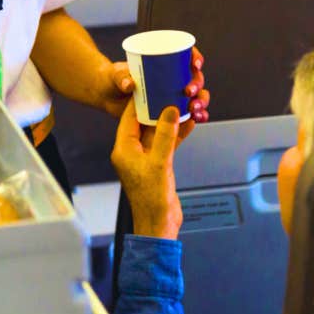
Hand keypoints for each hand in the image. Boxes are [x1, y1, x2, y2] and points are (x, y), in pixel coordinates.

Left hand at [97, 46, 209, 121]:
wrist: (108, 96)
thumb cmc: (112, 79)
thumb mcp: (115, 75)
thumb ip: (121, 78)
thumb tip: (129, 84)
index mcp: (162, 62)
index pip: (185, 54)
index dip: (195, 57)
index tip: (195, 65)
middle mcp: (172, 77)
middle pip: (194, 76)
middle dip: (197, 84)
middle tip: (189, 91)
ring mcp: (172, 94)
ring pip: (196, 95)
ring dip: (200, 101)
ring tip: (194, 109)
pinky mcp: (170, 111)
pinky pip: (189, 112)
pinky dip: (197, 115)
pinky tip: (199, 119)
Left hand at [111, 99, 182, 239]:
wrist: (160, 226)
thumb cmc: (152, 202)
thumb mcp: (159, 164)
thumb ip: (164, 136)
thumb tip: (168, 111)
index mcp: (124, 149)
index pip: (129, 118)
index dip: (139, 101)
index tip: (149, 87)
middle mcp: (132, 152)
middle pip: (144, 123)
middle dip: (158, 109)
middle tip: (169, 92)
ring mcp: (146, 158)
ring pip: (158, 132)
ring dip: (170, 121)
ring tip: (182, 105)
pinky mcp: (158, 165)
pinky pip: (167, 143)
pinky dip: (177, 134)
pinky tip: (189, 124)